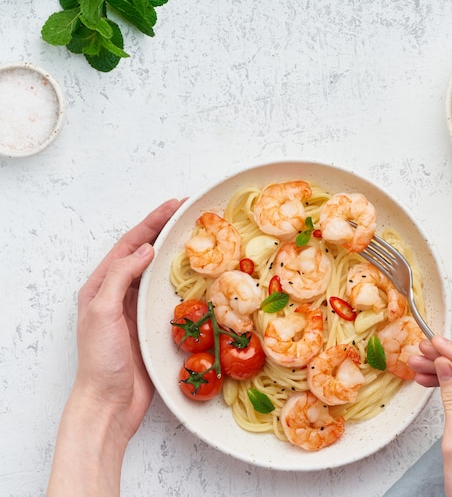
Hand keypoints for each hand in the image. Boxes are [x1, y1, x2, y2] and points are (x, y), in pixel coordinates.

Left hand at [48, 199, 182, 496]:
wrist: (110, 402)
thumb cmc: (102, 359)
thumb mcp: (102, 312)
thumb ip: (120, 278)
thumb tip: (145, 251)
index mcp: (101, 285)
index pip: (129, 244)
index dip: (152, 222)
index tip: (175, 204)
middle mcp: (118, 292)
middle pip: (145, 253)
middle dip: (165, 230)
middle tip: (190, 213)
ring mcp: (136, 308)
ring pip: (158, 272)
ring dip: (175, 253)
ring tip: (196, 237)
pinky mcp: (151, 325)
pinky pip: (168, 295)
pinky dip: (182, 281)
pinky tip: (197, 276)